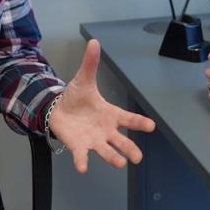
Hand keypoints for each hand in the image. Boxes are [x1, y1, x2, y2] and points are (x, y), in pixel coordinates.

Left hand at [49, 39, 155, 172]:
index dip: (139, 122)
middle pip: (121, 141)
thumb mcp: (83, 80)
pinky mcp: (79, 146)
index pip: (128, 119)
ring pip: (106, 151)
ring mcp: (93, 140)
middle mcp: (105, 130)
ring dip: (113, 158)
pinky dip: (82, 161)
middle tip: (138, 157)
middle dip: (130, 149)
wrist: (58, 109)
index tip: (150, 126)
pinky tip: (83, 167)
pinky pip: (81, 155)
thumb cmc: (76, 98)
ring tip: (121, 164)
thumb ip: (91, 64)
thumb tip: (94, 42)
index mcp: (110, 114)